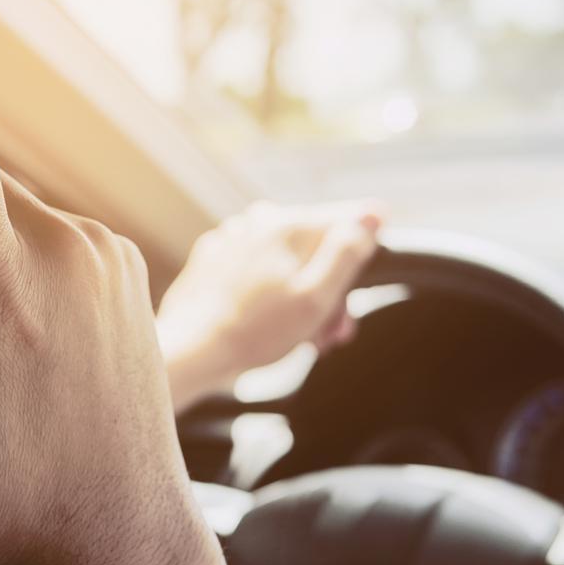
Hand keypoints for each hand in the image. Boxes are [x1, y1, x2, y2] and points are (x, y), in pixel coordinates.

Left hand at [157, 200, 380, 407]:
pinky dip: (270, 291)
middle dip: (330, 288)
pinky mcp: (215, 258)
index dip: (362, 258)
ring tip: (301, 337)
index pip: (350, 221)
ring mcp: (234, 236)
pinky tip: (269, 324)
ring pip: (287, 259)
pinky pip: (257, 267)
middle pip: (317, 246)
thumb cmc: (256, 331)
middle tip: (331, 333)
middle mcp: (260, 220)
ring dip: (302, 294)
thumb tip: (373, 214)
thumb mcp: (316, 298)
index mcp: (290, 224)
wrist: (190, 350)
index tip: (354, 294)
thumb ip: (347, 253)